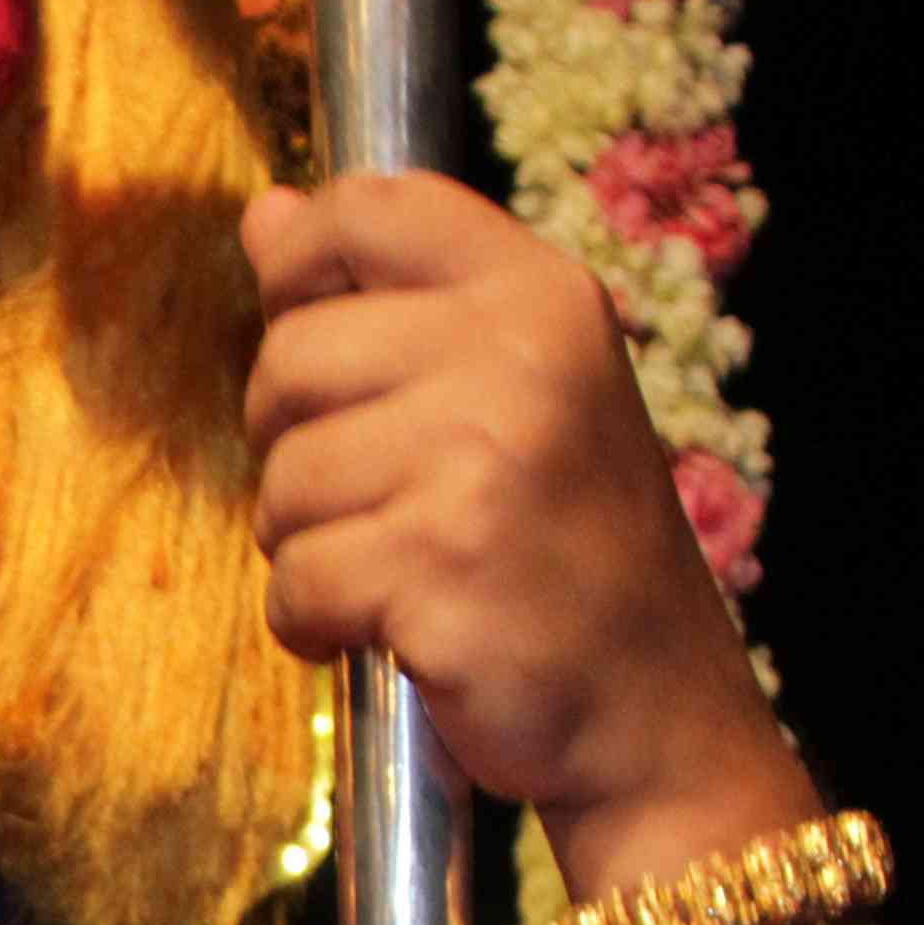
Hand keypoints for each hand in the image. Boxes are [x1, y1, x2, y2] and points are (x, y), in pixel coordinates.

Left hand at [238, 174, 784, 869]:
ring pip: (283, 482)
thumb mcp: (517, 393)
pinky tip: (390, 631)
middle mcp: (518, 358)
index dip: (303, 264)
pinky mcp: (437, 568)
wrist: (656, 715)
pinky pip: (295, 582)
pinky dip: (318, 624)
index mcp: (541, 296)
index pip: (370, 209)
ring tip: (404, 571)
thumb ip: (390, 302)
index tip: (312, 336)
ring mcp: (480, 463)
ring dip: (313, 546)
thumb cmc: (569, 553)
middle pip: (290, 357)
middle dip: (299, 444)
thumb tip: (267, 215)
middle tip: (382, 500)